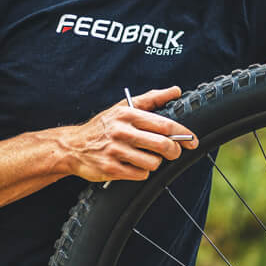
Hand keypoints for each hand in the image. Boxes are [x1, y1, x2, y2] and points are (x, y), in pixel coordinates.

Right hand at [57, 86, 192, 181]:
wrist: (72, 146)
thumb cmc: (103, 126)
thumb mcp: (123, 108)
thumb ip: (151, 99)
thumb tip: (175, 90)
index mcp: (127, 115)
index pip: (164, 125)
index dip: (183, 134)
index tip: (193, 141)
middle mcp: (121, 132)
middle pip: (163, 145)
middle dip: (174, 151)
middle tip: (173, 152)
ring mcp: (115, 151)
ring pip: (153, 163)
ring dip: (154, 162)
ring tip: (145, 157)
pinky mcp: (111, 168)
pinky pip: (140, 174)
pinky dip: (141, 172)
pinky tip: (132, 165)